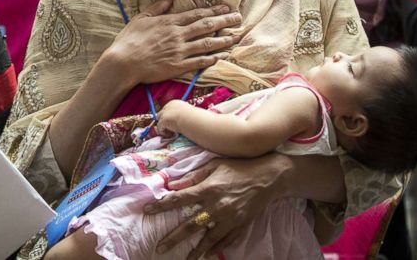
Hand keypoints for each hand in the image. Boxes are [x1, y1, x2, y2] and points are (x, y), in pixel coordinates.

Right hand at [103, 0, 242, 85]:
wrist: (122, 62)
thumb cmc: (129, 40)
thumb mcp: (142, 18)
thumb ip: (158, 7)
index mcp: (169, 22)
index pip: (196, 15)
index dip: (213, 11)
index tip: (226, 7)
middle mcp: (178, 35)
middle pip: (206, 26)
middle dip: (225, 21)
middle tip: (239, 18)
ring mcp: (179, 51)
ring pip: (207, 44)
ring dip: (224, 40)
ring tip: (237, 36)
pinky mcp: (178, 66)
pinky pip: (199, 62)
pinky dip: (212, 59)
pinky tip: (223, 56)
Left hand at [144, 154, 291, 259]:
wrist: (269, 177)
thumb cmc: (240, 167)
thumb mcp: (215, 165)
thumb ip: (193, 176)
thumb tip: (173, 184)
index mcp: (208, 189)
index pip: (179, 199)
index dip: (161, 205)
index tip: (146, 211)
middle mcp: (217, 206)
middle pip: (190, 225)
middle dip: (173, 237)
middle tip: (159, 248)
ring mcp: (229, 218)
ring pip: (208, 239)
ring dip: (195, 250)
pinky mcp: (240, 225)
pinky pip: (226, 241)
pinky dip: (216, 248)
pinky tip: (208, 254)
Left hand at [156, 99, 190, 137]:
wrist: (191, 118)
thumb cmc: (193, 117)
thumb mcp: (187, 113)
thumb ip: (181, 115)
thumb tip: (182, 121)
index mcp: (174, 103)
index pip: (167, 110)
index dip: (169, 118)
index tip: (174, 124)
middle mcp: (167, 106)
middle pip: (160, 114)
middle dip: (164, 122)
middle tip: (172, 129)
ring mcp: (164, 113)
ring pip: (159, 121)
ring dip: (164, 128)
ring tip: (173, 133)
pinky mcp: (162, 120)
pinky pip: (160, 128)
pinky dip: (164, 133)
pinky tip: (172, 134)